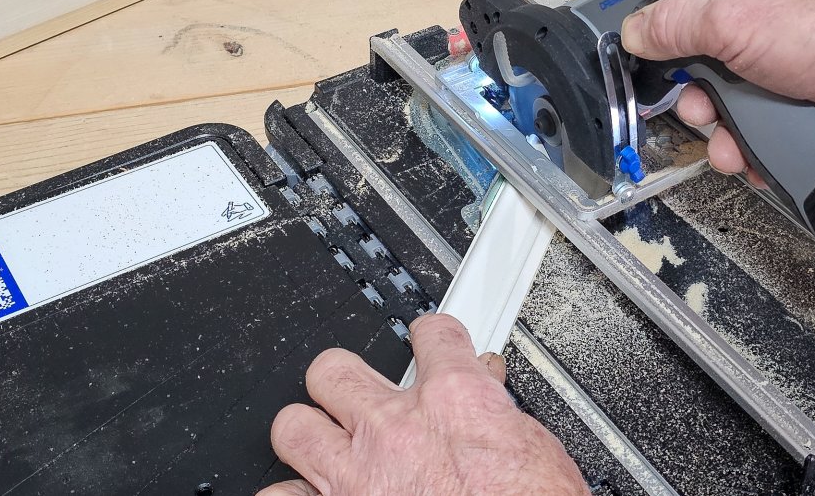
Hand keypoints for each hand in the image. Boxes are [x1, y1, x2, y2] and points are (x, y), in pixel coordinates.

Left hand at [258, 314, 588, 495]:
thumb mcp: (533, 444)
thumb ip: (500, 412)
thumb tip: (491, 394)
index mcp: (454, 401)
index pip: (432, 335)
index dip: (431, 338)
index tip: (429, 344)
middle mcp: (395, 429)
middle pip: (334, 369)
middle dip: (344, 379)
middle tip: (360, 396)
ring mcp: (356, 474)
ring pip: (293, 426)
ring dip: (308, 435)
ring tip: (326, 447)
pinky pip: (280, 495)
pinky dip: (292, 494)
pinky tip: (310, 495)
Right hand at [620, 0, 814, 175]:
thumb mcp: (735, 19)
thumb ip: (676, 24)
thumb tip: (632, 32)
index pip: (682, 3)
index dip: (661, 38)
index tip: (645, 66)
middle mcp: (763, 21)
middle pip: (701, 67)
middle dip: (697, 102)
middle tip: (702, 114)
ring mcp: (785, 66)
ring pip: (731, 108)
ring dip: (725, 136)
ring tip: (734, 151)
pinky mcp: (804, 105)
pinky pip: (762, 132)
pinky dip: (756, 151)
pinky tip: (759, 160)